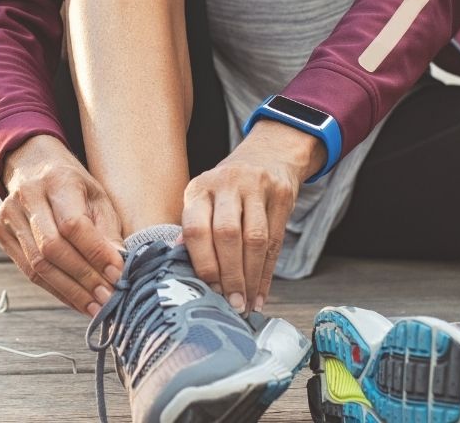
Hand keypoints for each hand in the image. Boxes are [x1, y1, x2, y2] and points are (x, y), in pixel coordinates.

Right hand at [0, 134, 125, 316]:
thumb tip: (120, 267)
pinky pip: (29, 271)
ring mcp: (9, 216)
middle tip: (108, 299)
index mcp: (56, 180)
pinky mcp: (2, 234)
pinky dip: (56, 290)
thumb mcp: (98, 196)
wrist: (33, 166)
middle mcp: (27, 197)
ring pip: (38, 265)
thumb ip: (108, 230)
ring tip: (96, 307)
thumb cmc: (74, 185)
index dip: (95, 253)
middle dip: (84, 279)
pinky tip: (76, 301)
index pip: (73, 224)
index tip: (118, 275)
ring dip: (70, 292)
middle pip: (52, 248)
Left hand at [180, 121, 322, 313]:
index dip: (203, 263)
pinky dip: (267, 273)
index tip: (208, 291)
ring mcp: (256, 186)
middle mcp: (226, 183)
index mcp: (199, 188)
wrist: (267, 155)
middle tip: (231, 304)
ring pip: (255, 239)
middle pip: (227, 235)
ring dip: (250, 277)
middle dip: (230, 275)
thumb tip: (177, 265)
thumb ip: (193, 230)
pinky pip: (275, 241)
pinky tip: (261, 294)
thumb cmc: (228, 190)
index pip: (196, 228)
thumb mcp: (205, 200)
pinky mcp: (281, 194)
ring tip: (246, 303)